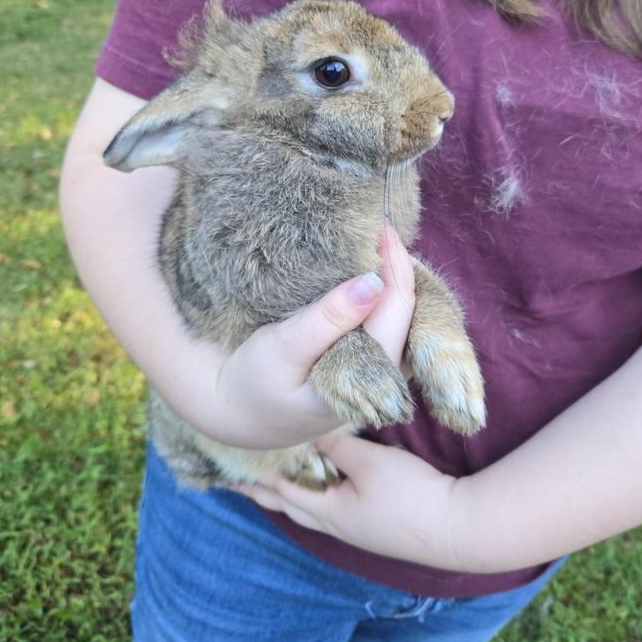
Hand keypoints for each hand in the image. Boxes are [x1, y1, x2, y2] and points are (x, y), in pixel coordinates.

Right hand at [212, 222, 415, 448]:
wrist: (234, 415)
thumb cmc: (252, 384)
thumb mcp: (282, 349)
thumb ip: (328, 319)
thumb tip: (373, 282)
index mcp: (369, 380)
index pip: (398, 312)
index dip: (395, 264)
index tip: (382, 225)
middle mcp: (382, 379)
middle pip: (408, 313)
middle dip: (398, 267)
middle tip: (380, 226)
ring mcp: (376, 372)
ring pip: (399, 318)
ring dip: (392, 279)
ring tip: (377, 242)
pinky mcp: (362, 363)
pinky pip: (383, 323)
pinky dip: (379, 295)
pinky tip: (369, 271)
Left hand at [234, 431, 461, 568]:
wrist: (459, 528)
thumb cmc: (410, 495)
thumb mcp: (369, 463)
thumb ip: (336, 446)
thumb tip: (307, 432)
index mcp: (328, 511)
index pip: (281, 490)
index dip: (257, 476)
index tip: (231, 467)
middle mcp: (337, 525)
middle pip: (292, 506)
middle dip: (266, 492)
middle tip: (241, 481)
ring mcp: (357, 529)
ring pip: (313, 511)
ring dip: (292, 496)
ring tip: (277, 484)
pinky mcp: (376, 527)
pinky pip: (334, 510)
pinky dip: (318, 497)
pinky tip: (326, 490)